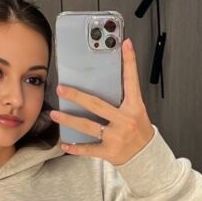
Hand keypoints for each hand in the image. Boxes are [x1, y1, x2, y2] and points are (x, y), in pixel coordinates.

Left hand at [50, 38, 154, 164]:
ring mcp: (116, 137)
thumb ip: (124, 97)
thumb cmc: (139, 131)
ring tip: (55, 114)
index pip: (131, 81)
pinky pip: (88, 149)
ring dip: (69, 119)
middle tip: (61, 89)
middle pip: (97, 105)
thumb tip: (106, 79)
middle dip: (77, 96)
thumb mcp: (137, 111)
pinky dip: (75, 148)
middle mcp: (125, 121)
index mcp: (134, 107)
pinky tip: (64, 144)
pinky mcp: (109, 151)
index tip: (125, 44)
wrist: (146, 156)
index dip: (129, 61)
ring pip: (88, 126)